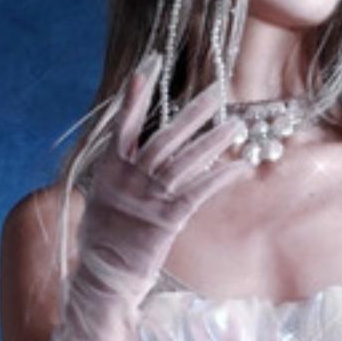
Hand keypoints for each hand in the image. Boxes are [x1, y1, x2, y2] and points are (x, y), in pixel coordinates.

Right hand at [74, 56, 250, 312]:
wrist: (104, 277)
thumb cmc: (103, 242)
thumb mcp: (101, 200)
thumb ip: (119, 174)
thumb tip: (134, 156)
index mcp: (110, 168)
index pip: (124, 121)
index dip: (138, 92)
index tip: (152, 62)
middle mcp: (129, 177)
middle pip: (165, 136)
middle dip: (192, 112)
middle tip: (216, 91)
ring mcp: (148, 198)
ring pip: (186, 160)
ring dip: (214, 140)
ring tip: (236, 124)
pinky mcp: (167, 219)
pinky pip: (199, 191)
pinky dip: (221, 177)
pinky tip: (240, 166)